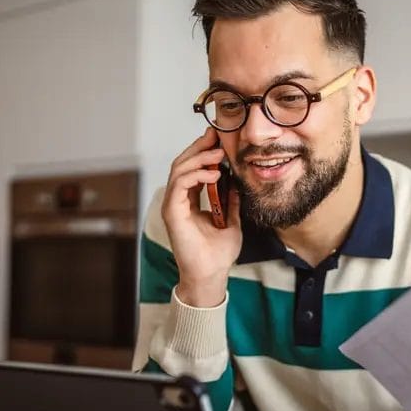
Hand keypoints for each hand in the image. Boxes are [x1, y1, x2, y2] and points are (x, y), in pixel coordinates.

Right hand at [161, 128, 242, 306]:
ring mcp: (173, 206)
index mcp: (189, 201)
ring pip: (179, 170)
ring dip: (199, 158)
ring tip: (218, 153)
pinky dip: (196, 175)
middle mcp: (178, 200)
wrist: (211, 274)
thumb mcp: (231, 220)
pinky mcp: (172, 213)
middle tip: (216, 136)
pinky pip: (180, 185)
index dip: (203, 152)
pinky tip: (214, 173)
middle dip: (199, 147)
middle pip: (182, 163)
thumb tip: (238, 183)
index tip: (219, 139)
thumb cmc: (218, 253)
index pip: (192, 169)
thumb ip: (231, 201)